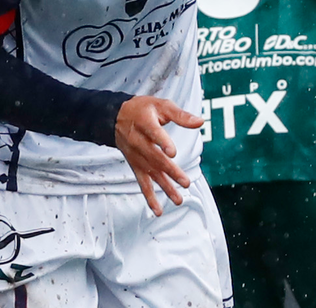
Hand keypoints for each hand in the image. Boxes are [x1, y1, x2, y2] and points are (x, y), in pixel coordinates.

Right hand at [114, 96, 202, 216]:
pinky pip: (142, 183)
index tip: (172, 152)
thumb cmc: (141, 109)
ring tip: (178, 199)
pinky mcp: (135, 165)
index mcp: (145, 124)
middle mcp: (139, 142)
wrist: (115, 117)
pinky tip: (158, 210)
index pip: (154, 134)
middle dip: (170, 171)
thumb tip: (200, 122)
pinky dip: (149, 197)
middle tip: (185, 182)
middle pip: (155, 158)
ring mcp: (137, 156)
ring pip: (151, 173)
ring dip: (164, 187)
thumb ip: (179, 115)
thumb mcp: (160, 105)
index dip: (162, 142)